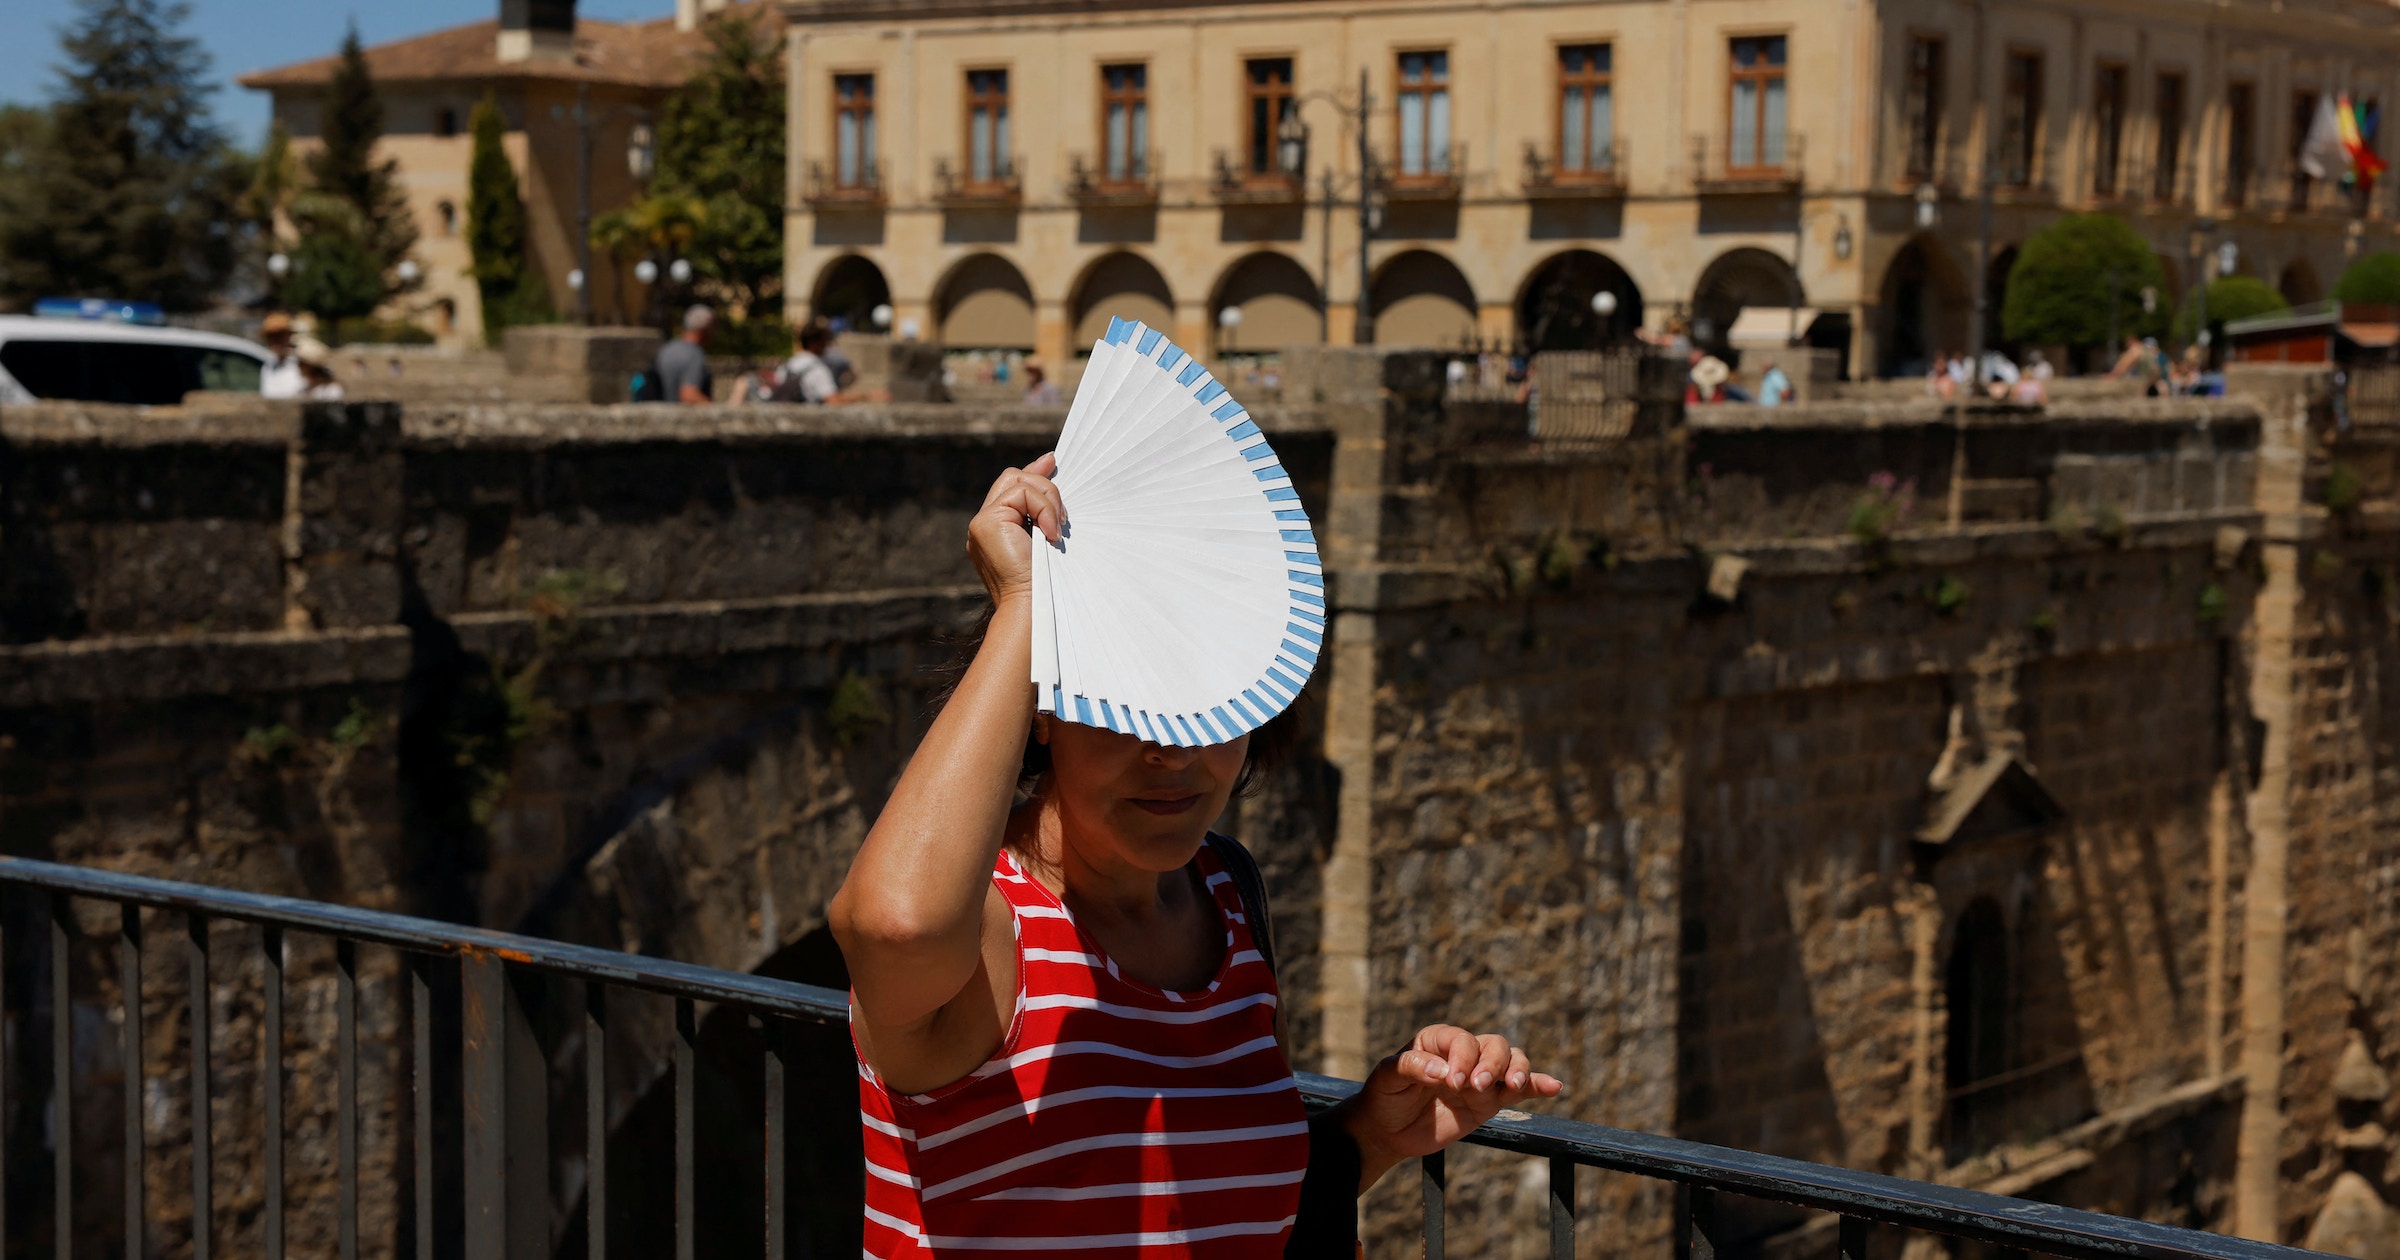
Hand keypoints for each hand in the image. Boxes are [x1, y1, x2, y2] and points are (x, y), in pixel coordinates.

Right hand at [968, 454, 1065, 604]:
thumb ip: (1043, 514)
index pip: (1011, 488)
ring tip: (1058, 529)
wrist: (1033, 606)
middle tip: (1063, 514)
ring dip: (1048, 500)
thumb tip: (1054, 483)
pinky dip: (1043, 508)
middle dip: (1044, 484)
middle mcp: (984, 524)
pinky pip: (1021, 493)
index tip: (1051, 461)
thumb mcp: (1046, 540)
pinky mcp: (986, 523)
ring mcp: (981, 523)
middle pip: (1012, 478)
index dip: (1032, 472)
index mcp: (996, 530)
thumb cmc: (1045, 581)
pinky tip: (1050, 533)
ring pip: (1018, 481)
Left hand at [1341, 1025, 1564, 1191]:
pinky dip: (1538, 1086)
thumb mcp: (1386, 1078)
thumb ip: (1410, 1067)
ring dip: (1517, 1070)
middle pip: (1494, 1045)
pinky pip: (1519, 1092)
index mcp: (1437, 1040)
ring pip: (1511, 1062)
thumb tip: (1442, 1072)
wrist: (1386, 1130)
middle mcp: (1463, 1054)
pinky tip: (1553, 1086)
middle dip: (1492, 1064)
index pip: (1462, 1039)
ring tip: (1513, 1085)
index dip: (1462, 1057)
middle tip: (1476, 1086)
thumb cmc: (1383, 1096)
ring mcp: (1479, 1078)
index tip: (1451, 1082)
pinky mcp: (1489, 1102)